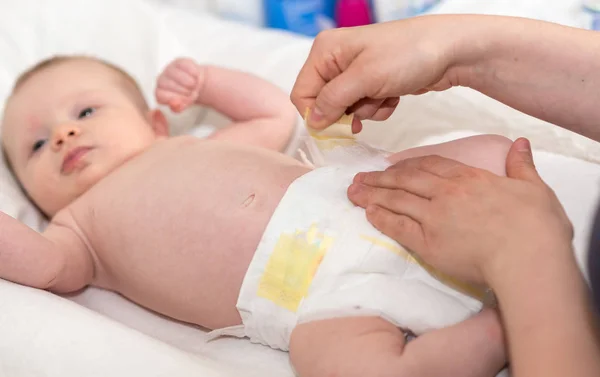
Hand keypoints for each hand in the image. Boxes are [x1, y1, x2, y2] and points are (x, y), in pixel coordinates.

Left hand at [155, 58, 204, 112]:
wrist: (195, 82)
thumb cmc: (186, 95)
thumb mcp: (183, 105)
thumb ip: (178, 107)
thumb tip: (175, 104)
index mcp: (159, 92)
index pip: (161, 96)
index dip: (174, 98)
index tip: (184, 100)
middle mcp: (161, 80)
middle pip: (172, 86)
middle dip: (186, 92)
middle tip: (190, 92)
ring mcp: (169, 69)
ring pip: (181, 78)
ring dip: (191, 84)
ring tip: (192, 85)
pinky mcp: (179, 61)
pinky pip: (189, 69)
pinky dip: (195, 74)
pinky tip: (194, 76)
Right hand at [290, 16, 473, 131]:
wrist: (451, 51)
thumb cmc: (407, 55)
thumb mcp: (364, 78)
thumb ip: (333, 100)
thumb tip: (313, 122)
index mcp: (325, 51)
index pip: (302, 93)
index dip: (316, 113)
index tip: (338, 124)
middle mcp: (336, 60)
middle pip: (324, 103)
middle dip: (346, 112)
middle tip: (366, 109)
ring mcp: (356, 72)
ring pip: (346, 109)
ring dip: (366, 111)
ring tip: (385, 96)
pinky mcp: (373, 83)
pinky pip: (365, 108)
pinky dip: (379, 108)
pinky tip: (394, 96)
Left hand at [347, 138, 573, 284]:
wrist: (528, 256)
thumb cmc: (536, 226)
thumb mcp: (534, 188)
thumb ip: (522, 165)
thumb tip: (520, 143)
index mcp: (469, 178)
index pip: (430, 165)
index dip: (407, 165)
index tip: (392, 166)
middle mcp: (447, 193)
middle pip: (405, 180)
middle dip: (380, 178)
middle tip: (359, 178)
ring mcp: (434, 217)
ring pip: (397, 200)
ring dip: (372, 195)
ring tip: (353, 192)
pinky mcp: (428, 242)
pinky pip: (397, 226)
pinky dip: (381, 218)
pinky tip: (367, 213)